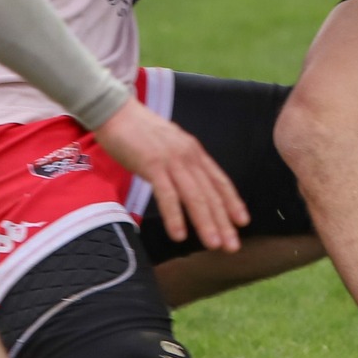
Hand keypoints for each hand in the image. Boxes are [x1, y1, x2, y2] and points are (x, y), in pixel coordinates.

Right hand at [91, 95, 247, 251]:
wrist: (115, 111)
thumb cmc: (139, 132)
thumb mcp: (170, 147)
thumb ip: (182, 164)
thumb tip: (192, 185)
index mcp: (194, 151)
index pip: (219, 180)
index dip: (233, 202)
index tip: (242, 223)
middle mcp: (188, 155)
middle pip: (210, 193)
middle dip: (223, 221)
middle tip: (232, 246)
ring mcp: (171, 160)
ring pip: (194, 195)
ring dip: (205, 222)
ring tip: (213, 244)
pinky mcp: (152, 164)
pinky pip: (167, 194)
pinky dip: (175, 215)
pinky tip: (179, 234)